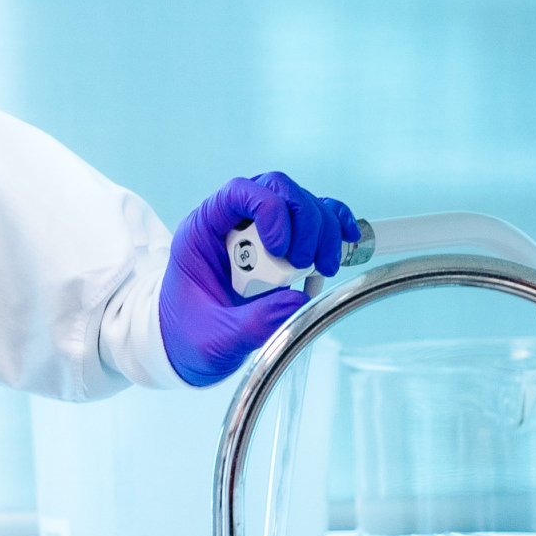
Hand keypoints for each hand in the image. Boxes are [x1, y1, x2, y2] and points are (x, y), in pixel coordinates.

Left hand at [159, 171, 356, 387]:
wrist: (192, 345)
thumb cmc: (192, 335)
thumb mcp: (215, 338)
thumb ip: (252, 322)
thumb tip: (297, 301)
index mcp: (203, 231)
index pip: (237, 192)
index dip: (268, 208)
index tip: (280, 248)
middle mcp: (233, 221)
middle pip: (278, 189)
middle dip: (304, 221)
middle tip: (305, 263)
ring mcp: (261, 228)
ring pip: (302, 202)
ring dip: (322, 231)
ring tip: (323, 268)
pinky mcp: (285, 243)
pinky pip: (315, 220)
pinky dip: (334, 228)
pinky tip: (343, 246)